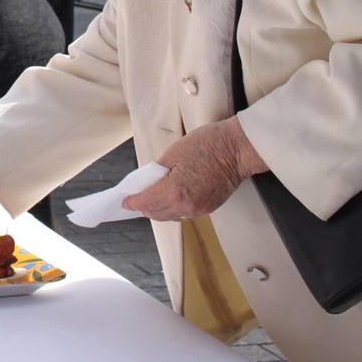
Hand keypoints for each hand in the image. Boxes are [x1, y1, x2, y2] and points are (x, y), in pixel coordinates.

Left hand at [123, 118, 263, 221]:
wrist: (237, 149)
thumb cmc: (208, 145)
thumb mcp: (174, 152)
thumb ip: (156, 172)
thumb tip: (146, 182)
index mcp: (175, 190)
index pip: (146, 202)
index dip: (132, 202)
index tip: (124, 201)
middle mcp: (186, 205)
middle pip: (157, 213)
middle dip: (143, 207)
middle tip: (134, 199)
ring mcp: (199, 209)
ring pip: (171, 216)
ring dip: (158, 210)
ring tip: (149, 200)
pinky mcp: (208, 208)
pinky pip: (184, 214)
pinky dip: (173, 209)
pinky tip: (169, 200)